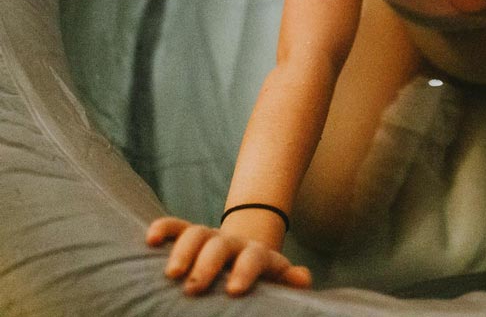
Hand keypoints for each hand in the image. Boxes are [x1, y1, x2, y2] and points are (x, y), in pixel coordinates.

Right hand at [146, 217, 311, 295]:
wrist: (244, 259)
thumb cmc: (260, 280)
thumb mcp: (277, 280)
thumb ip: (289, 280)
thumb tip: (303, 278)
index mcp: (258, 256)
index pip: (254, 257)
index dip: (245, 271)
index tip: (234, 290)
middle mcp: (233, 243)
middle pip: (221, 245)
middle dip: (207, 265)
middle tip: (193, 288)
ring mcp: (211, 237)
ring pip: (196, 234)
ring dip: (182, 250)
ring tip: (171, 274)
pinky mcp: (189, 236)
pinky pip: (176, 226)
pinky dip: (163, 228)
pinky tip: (150, 240)